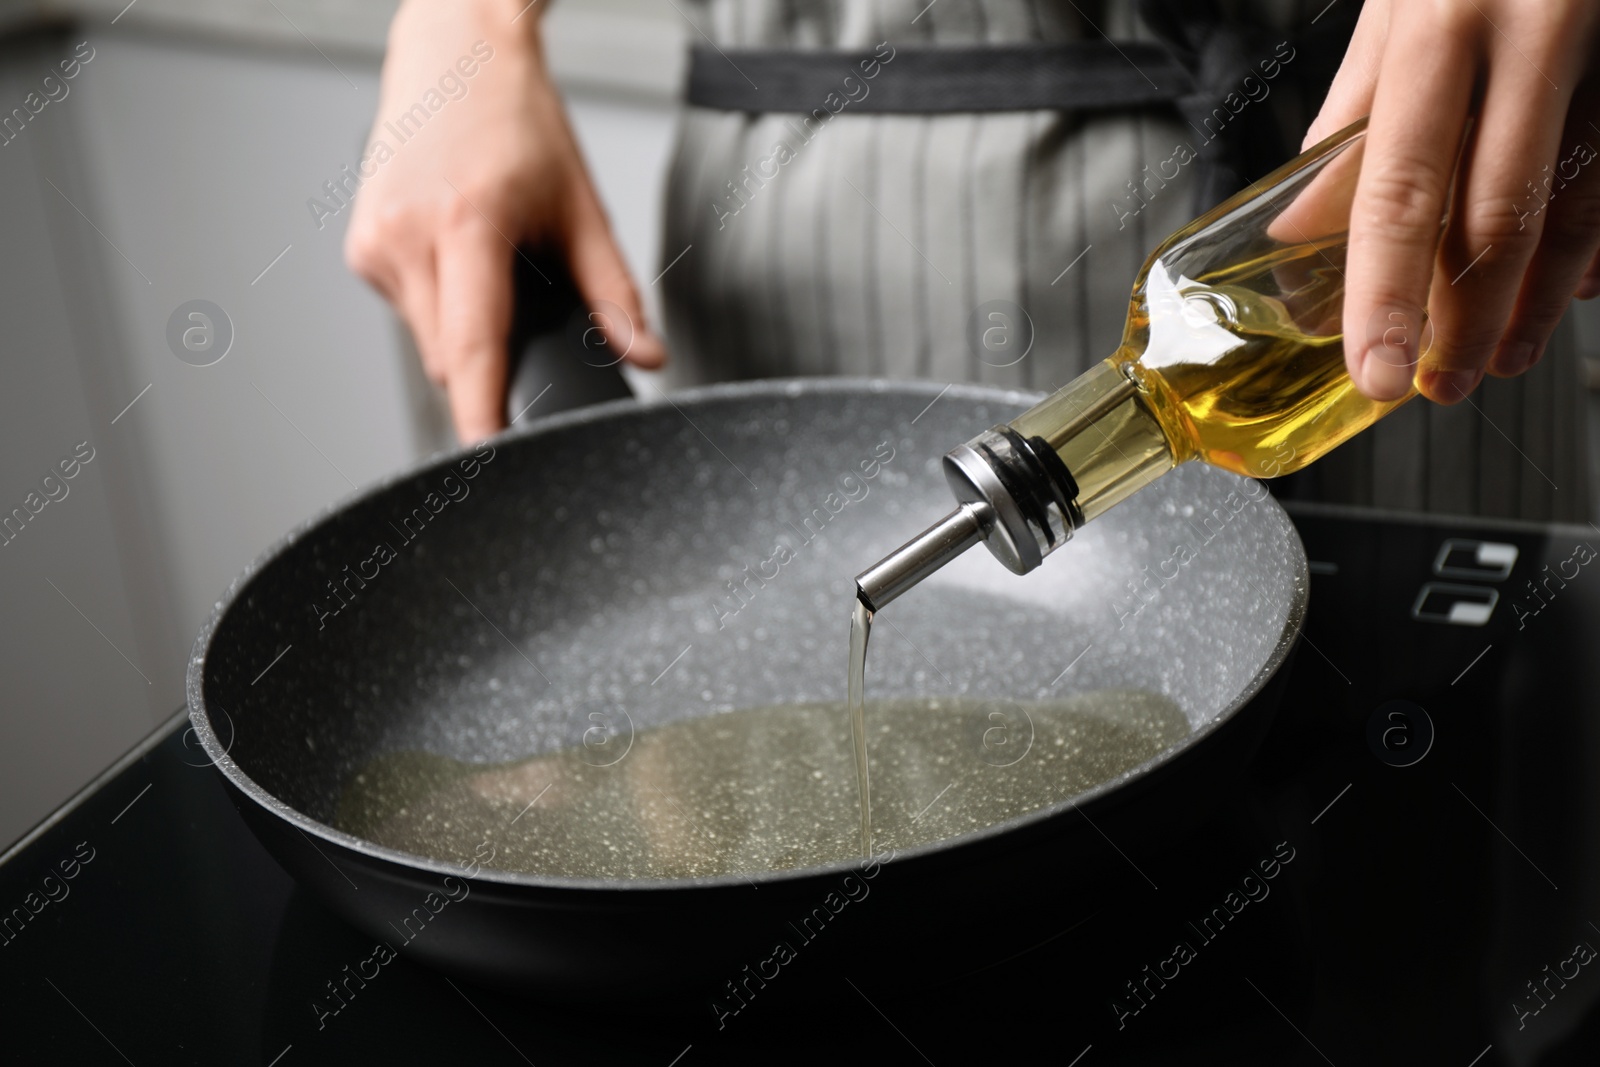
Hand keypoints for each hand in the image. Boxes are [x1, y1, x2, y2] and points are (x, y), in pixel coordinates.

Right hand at [345, 0, 664, 442]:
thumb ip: (616, 294)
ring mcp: (373, 243)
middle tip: (525, 303)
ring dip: (464, 331)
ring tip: (490, 262)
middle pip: (453, 360)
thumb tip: (646, 354)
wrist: (455, 54)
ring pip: (427, 343)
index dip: (483, 414)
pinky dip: (440, 304)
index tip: (491, 459)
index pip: (472, 349)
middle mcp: (407, 235)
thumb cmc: (516, 119)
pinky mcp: (359, 248)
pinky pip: (408, 314)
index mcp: (466, 224)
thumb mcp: (582, 207)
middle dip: (493, 358)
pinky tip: (457, 253)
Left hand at [1304, 0, 1599, 403]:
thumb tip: (1300, 228)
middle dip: (1465, 322)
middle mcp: (1541, 35)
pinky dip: (1599, 248)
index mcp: (1447, 23)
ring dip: (1538, 305)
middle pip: (1500, 217)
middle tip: (1436, 386)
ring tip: (1499, 358)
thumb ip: (1354, 115)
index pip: (1400, 186)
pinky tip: (1572, 290)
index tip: (1369, 368)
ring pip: (1582, 208)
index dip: (1382, 292)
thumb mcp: (1402, 2)